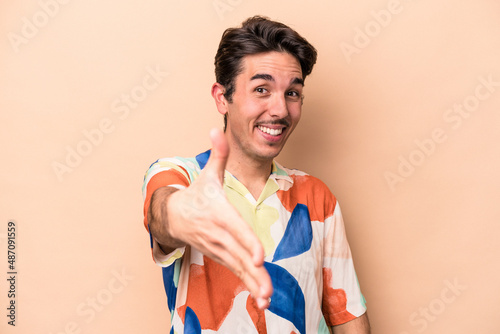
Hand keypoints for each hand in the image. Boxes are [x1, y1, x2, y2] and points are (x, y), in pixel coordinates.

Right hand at [166, 128, 272, 308]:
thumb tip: (216, 129)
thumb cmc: (196, 195)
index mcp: (219, 214)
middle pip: (238, 255)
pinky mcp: (222, 256)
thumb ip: (218, 154)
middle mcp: (219, 235)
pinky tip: (262, 299)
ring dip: (253, 285)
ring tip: (267, 300)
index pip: (235, 230)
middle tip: (267, 291)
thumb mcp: (206, 174)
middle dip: (253, 274)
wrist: (174, 216)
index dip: (247, 243)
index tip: (258, 256)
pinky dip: (249, 285)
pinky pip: (237, 272)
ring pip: (238, 268)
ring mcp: (220, 249)